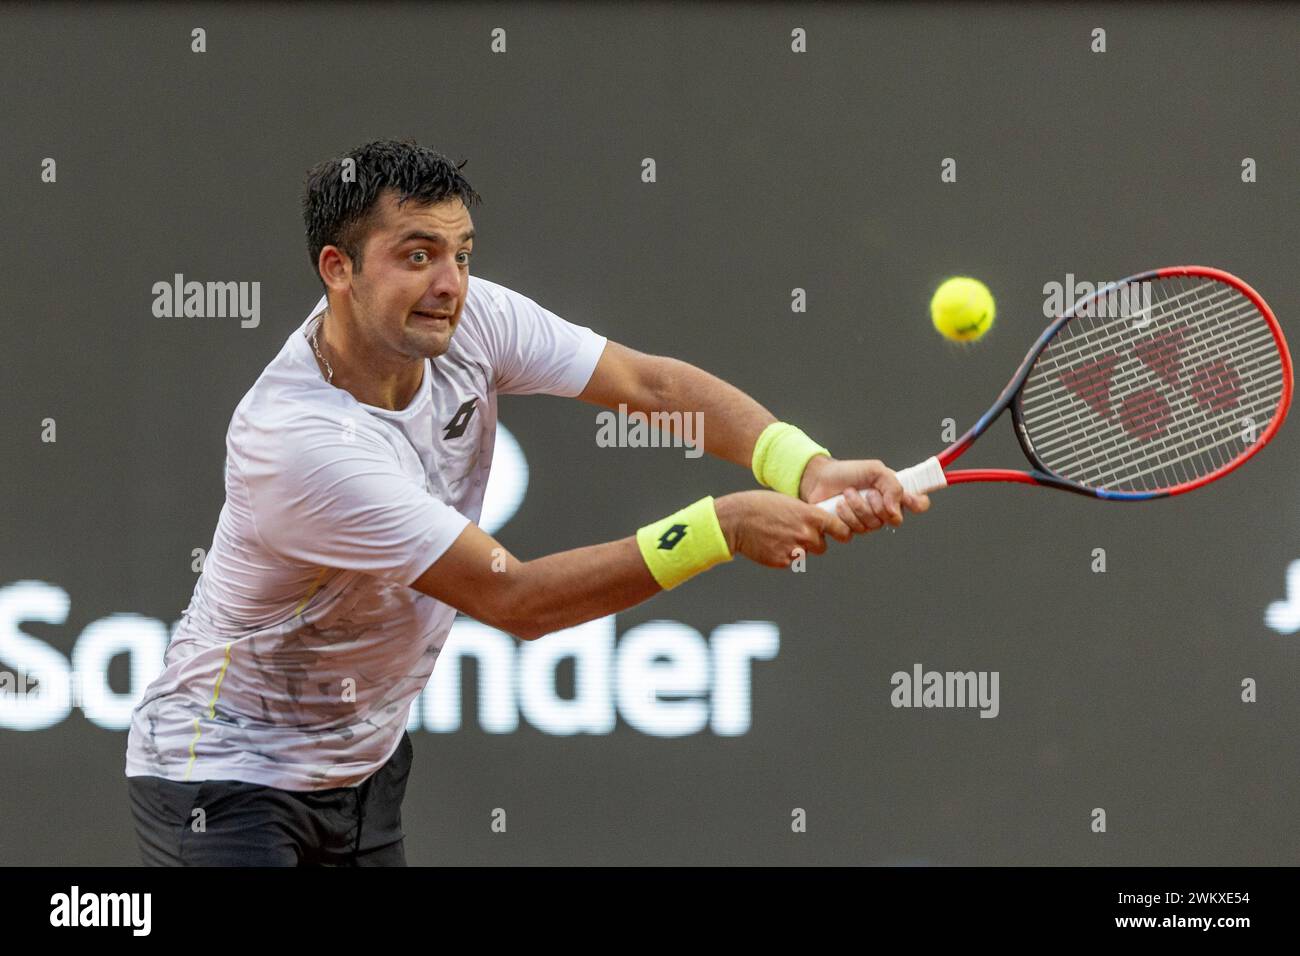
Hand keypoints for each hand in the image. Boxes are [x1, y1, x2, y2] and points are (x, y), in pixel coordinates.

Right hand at [714, 490, 852, 568]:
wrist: (736, 520)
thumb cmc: (760, 506)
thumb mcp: (789, 502)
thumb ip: (806, 514)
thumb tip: (818, 522)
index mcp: (811, 516)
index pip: (841, 530)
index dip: (841, 533)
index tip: (840, 534)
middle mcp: (806, 534)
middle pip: (821, 546)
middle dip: (812, 541)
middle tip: (794, 532)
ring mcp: (795, 550)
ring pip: (805, 554)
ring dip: (797, 548)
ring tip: (778, 536)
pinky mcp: (782, 561)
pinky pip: (790, 560)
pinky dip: (783, 554)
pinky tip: (770, 543)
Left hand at [798, 455, 930, 530]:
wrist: (820, 478)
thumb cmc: (848, 472)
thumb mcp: (875, 470)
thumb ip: (892, 486)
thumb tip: (896, 509)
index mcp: (894, 494)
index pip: (919, 504)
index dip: (918, 504)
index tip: (908, 498)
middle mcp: (884, 510)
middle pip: (895, 519)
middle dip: (878, 505)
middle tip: (867, 492)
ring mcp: (868, 521)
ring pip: (873, 525)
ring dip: (858, 507)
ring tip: (848, 493)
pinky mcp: (851, 529)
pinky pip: (856, 531)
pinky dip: (846, 516)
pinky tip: (839, 505)